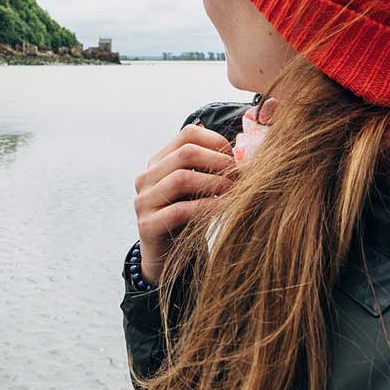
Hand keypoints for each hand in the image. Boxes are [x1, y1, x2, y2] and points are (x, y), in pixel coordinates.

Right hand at [132, 123, 235, 283]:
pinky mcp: (147, 225)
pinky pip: (179, 211)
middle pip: (185, 153)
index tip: (236, 158)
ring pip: (181, 179)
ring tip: (235, 191)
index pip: (188, 134)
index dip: (217, 141)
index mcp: (159, 161)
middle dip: (219, 162)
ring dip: (215, 183)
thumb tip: (245, 153)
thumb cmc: (189, 217)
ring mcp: (143, 200)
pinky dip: (207, 207)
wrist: (167, 256)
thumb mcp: (198, 189)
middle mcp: (146, 177)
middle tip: (240, 175)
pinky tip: (225, 208)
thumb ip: (211, 169)